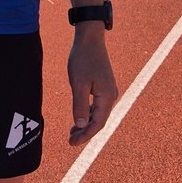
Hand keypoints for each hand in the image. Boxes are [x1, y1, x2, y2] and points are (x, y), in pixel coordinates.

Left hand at [66, 29, 117, 146]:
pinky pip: (97, 107)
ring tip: (72, 134)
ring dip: (86, 125)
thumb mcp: (78, 83)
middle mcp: (111, 96)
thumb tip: (82, 126)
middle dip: (86, 133)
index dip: (85, 136)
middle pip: (99, 121)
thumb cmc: (82, 59)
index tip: (72, 143)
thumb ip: (80, 105)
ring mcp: (108, 91)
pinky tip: (79, 120)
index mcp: (107, 96)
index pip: (97, 124)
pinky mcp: (103, 87)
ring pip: (98, 115)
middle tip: (70, 142)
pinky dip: (88, 115)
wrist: (89, 39)